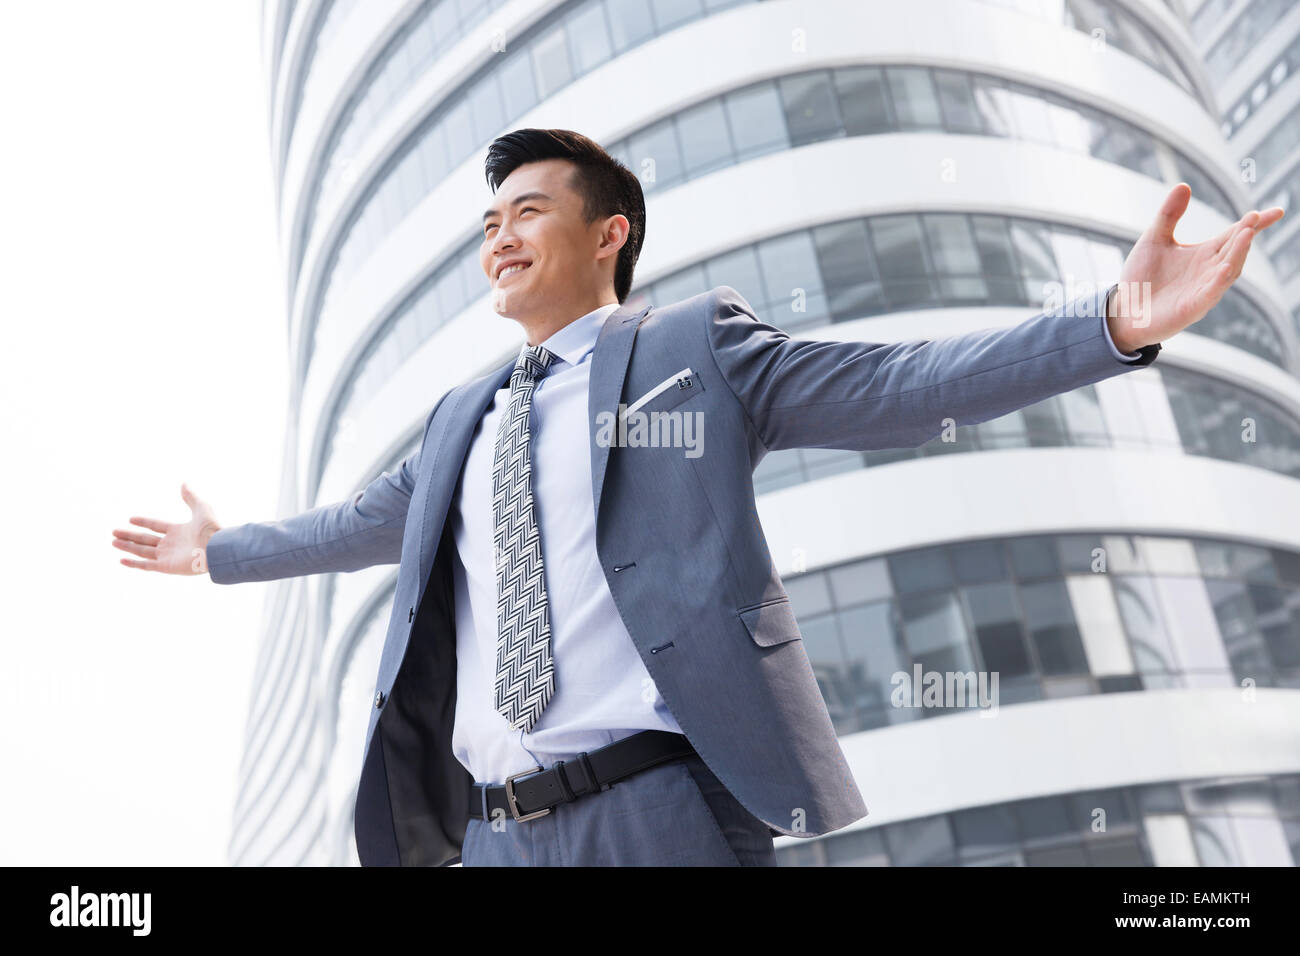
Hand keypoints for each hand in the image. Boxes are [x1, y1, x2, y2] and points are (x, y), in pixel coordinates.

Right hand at [113, 482, 220, 574]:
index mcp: (178, 531)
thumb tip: (184, 484)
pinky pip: (146, 565)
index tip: (131, 519)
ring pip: (143, 551)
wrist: (217, 547)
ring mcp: (168, 556)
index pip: (156, 526)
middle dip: (130, 536)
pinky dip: (133, 563)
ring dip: (127, 546)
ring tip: (113, 541)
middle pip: (146, 539)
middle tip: (113, 531)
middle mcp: (171, 544)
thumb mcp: (201, 507)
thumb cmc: (211, 528)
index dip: (144, 522)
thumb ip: (190, 497)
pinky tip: (121, 559)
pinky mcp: (166, 567)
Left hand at [1106, 183, 1284, 352]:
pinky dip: (1218, 282)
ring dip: (1238, 254)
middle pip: (1235, 250)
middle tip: (1254, 218)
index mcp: (1205, 254)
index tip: (1276, 211)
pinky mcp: (1191, 309)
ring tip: (1245, 235)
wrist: (1124, 310)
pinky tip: (1224, 268)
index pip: (1235, 234)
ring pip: (1228, 272)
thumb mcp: (1154, 240)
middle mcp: (1209, 271)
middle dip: (1245, 234)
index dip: (1255, 223)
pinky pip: (1209, 295)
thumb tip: (1183, 185)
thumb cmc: (1142, 277)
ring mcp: (1203, 291)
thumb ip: (1169, 215)